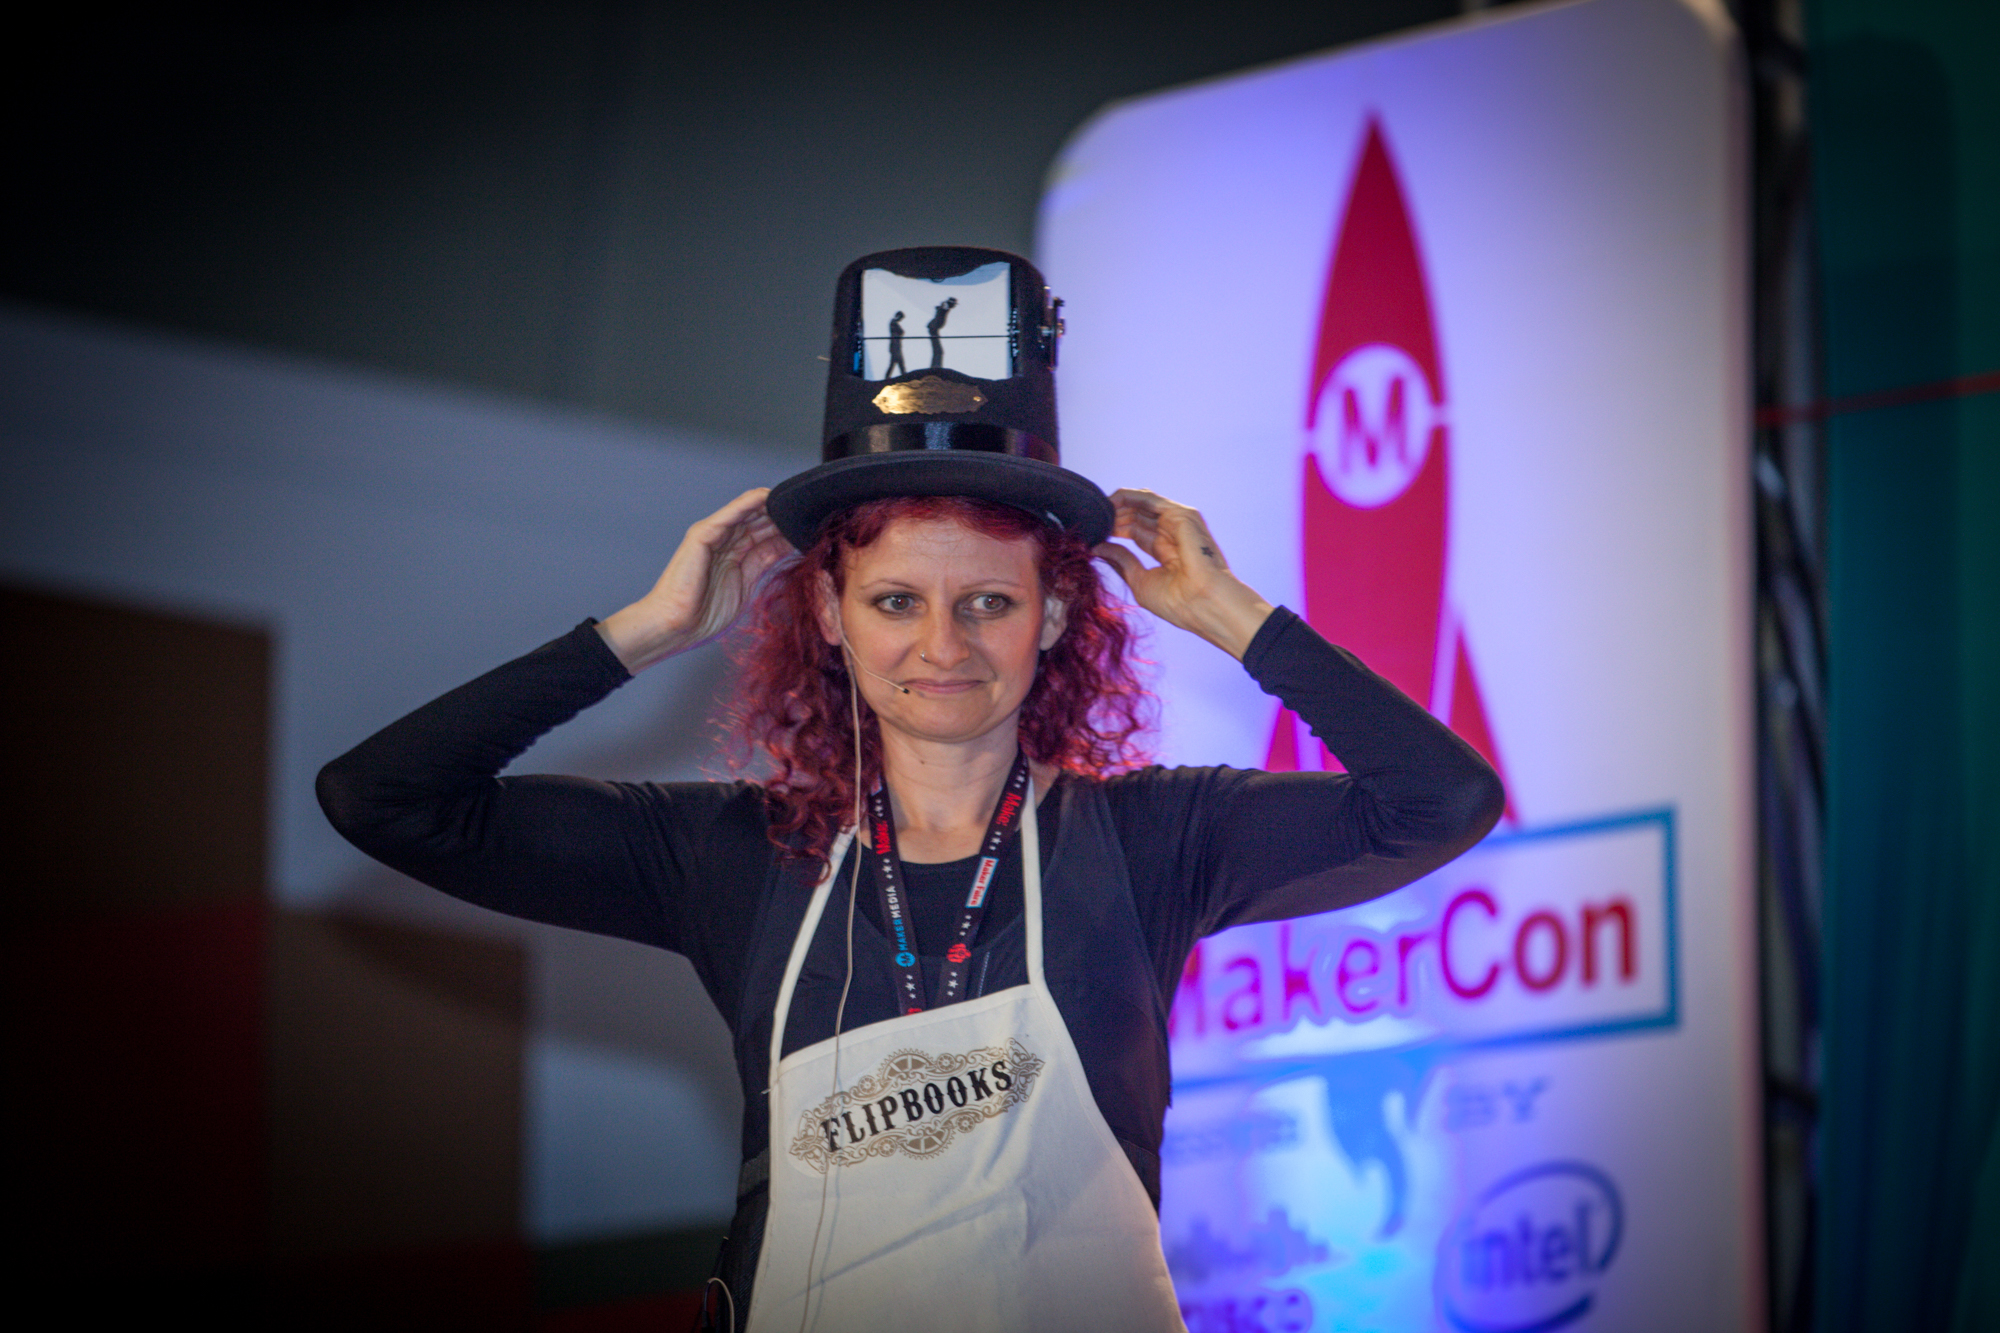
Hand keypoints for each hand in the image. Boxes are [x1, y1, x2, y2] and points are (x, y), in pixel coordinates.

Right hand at [598, 488, 792, 670]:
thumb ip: (765, 562)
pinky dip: (748, 504)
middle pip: (759, 520)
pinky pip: (729, 515)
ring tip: (794, 500)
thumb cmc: (704, 614)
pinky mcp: (702, 535)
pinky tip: (766, 497)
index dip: (787, 528)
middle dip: (783, 515)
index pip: (766, 533)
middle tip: (809, 511)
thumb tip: (792, 547)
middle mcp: (724, 541)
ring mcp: (713, 535)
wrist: (676, 625)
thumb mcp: (748, 584)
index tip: (811, 525)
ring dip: (770, 505)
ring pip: (746, 512)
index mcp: (734, 553)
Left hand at [1093, 489, 1274, 659]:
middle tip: (1090, 521)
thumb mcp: (1139, 581)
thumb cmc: (1176, 601)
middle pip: (1137, 516)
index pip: (1136, 531)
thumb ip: (1121, 561)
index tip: (1092, 531)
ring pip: (1142, 505)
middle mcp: (1172, 534)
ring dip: (1118, 505)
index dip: (1114, 528)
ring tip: (1096, 510)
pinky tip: (1109, 502)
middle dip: (1113, 516)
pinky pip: (1149, 499)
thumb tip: (1098, 547)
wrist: (1202, 603)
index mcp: (1166, 551)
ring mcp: (1178, 523)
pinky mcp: (1181, 514)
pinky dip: (1128, 498)